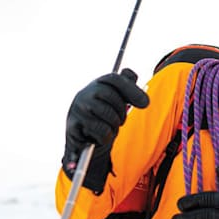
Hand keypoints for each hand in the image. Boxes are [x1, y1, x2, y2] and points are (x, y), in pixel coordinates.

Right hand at [62, 68, 148, 192]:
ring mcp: (77, 108)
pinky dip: (105, 136)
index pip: (114, 79)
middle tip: (120, 121)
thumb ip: (130, 91)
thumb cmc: (103, 117)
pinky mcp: (73, 125)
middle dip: (121, 112)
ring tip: (108, 128)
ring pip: (108, 114)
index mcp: (97, 85)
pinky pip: (101, 130)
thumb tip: (144, 99)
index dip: (131, 89)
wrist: (83, 139)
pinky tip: (99, 137)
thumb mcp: (118, 102)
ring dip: (114, 126)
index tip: (145, 103)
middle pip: (113, 96)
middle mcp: (85, 93)